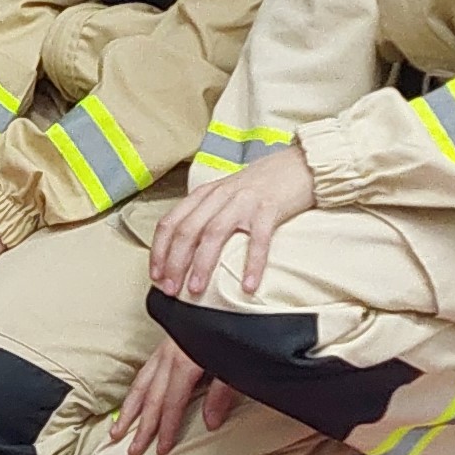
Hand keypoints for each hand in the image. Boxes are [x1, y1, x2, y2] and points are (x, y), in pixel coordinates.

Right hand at [112, 333, 237, 454]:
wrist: (227, 295)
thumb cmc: (234, 327)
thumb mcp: (236, 363)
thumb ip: (222, 394)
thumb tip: (210, 422)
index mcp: (186, 360)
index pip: (171, 401)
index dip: (166, 426)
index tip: (161, 448)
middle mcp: (170, 354)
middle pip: (151, 396)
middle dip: (141, 425)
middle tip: (132, 449)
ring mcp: (166, 347)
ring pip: (142, 382)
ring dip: (130, 409)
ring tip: (117, 430)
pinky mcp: (167, 342)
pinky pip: (145, 370)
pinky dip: (136, 388)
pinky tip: (133, 398)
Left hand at [148, 145, 315, 301]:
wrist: (298, 165)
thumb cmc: (260, 186)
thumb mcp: (225, 195)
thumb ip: (206, 215)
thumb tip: (186, 252)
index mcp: (204, 194)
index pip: (170, 223)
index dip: (159, 251)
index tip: (155, 276)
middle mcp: (219, 196)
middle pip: (186, 231)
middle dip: (174, 263)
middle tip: (169, 289)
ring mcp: (243, 201)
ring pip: (213, 234)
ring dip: (202, 265)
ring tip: (195, 290)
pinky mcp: (269, 208)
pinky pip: (258, 240)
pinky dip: (251, 264)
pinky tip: (247, 285)